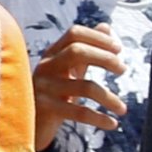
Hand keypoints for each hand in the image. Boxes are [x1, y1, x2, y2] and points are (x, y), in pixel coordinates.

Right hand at [34, 24, 127, 143]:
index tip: (118, 49)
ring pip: (85, 86)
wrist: (28, 125)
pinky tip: (112, 124)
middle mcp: (46, 67)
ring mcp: (45, 87)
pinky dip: (100, 119)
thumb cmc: (53, 95)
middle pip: (77, 51)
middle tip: (123, 70)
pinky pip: (79, 112)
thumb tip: (105, 26)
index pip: (74, 34)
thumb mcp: (69, 70)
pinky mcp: (47, 109)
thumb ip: (86, 50)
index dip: (98, 38)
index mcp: (52, 54)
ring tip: (122, 108)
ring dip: (109, 98)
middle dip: (105, 58)